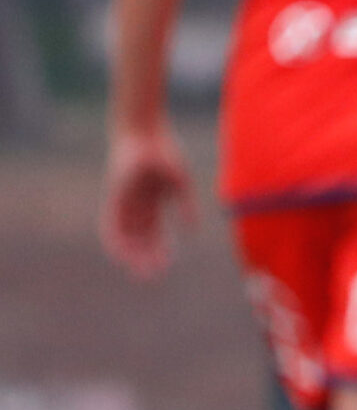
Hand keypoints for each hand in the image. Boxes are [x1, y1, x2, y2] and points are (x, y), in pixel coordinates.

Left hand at [101, 121, 196, 278]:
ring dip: (132, 254)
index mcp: (153, 202)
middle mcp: (135, 205)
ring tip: (139, 271)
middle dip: (146, 257)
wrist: (143, 132)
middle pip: (140, 238)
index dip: (160, 249)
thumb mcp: (180, 183)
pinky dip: (115, 241)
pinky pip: (110, 224)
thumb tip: (192, 232)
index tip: (166, 266)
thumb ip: (186, 207)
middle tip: (152, 277)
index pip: (155, 232)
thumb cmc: (164, 152)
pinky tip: (121, 255)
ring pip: (126, 235)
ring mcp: (123, 202)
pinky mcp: (114, 197)